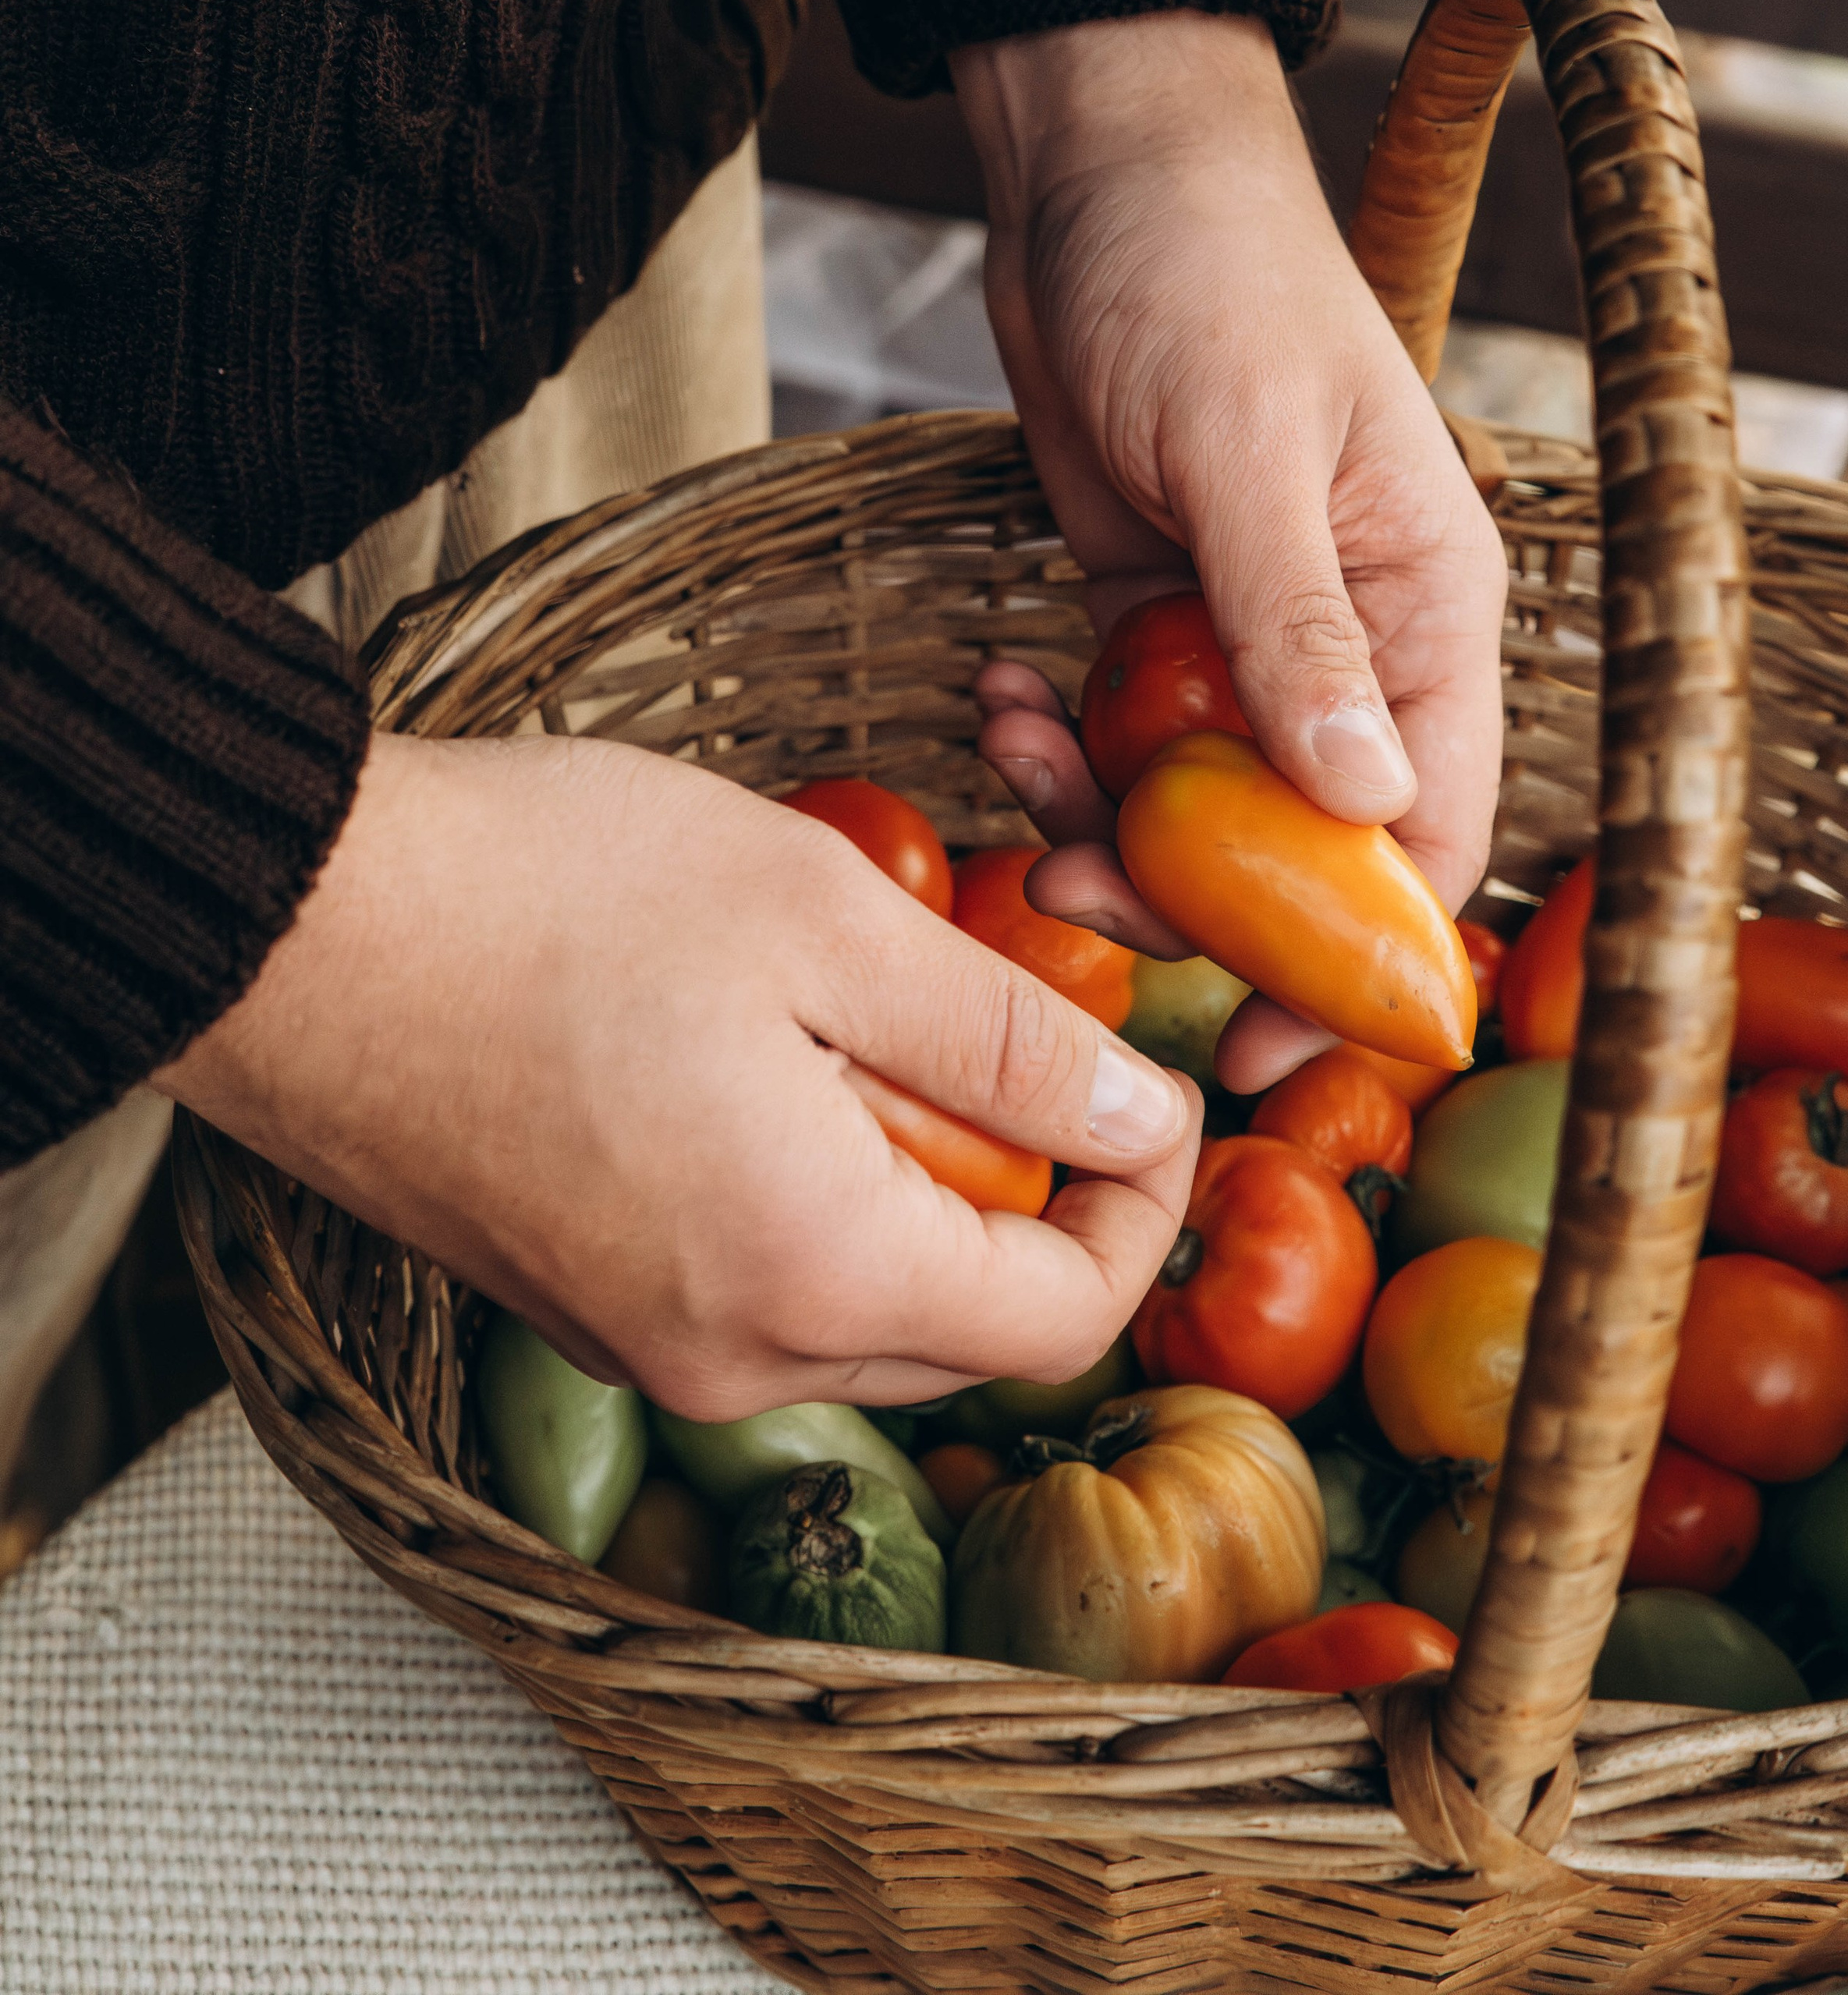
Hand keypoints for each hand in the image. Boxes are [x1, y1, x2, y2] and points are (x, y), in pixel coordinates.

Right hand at [159, 730, 1198, 1414]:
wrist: (292, 920)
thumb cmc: (550, 894)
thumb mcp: (823, 922)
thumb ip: (1007, 1041)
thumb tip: (1141, 1114)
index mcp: (812, 1273)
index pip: (1062, 1315)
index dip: (1146, 1202)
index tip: (1153, 1078)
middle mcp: (726, 1355)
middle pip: (969, 1330)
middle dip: (1045, 1201)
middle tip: (1041, 1037)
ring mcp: (637, 1339)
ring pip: (865, 1309)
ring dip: (930, 1193)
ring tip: (905, 1025)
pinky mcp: (574, 1295)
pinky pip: (759, 1286)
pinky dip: (822, 1196)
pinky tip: (787, 1059)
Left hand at [953, 12, 1507, 1096]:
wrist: (1096, 170)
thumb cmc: (1206, 276)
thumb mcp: (1254, 454)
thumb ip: (1300, 634)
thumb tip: (1367, 807)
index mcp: (1432, 609)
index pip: (1430, 831)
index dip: (1359, 958)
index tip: (1260, 1046)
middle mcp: (1356, 642)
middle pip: (1302, 845)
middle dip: (1193, 898)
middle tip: (1074, 896)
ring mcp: (1247, 636)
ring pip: (1192, 805)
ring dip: (1101, 818)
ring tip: (1015, 766)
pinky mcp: (1153, 615)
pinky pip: (1117, 735)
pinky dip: (1059, 744)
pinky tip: (1003, 691)